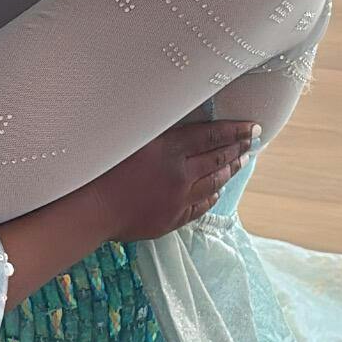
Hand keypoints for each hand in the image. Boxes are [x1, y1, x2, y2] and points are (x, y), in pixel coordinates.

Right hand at [93, 116, 259, 241]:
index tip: (252, 126)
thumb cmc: (100, 168)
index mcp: (169, 149)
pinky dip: (212, 195)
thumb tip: (178, 121)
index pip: (211, 135)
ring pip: (213, 183)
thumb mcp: (129, 138)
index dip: (234, 130)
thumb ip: (156, 130)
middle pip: (217, 158)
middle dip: (238, 148)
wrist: (89, 210)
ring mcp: (178, 199)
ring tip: (240, 162)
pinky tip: (217, 190)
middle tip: (252, 141)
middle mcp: (179, 174)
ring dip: (229, 171)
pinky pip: (200, 206)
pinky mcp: (171, 219)